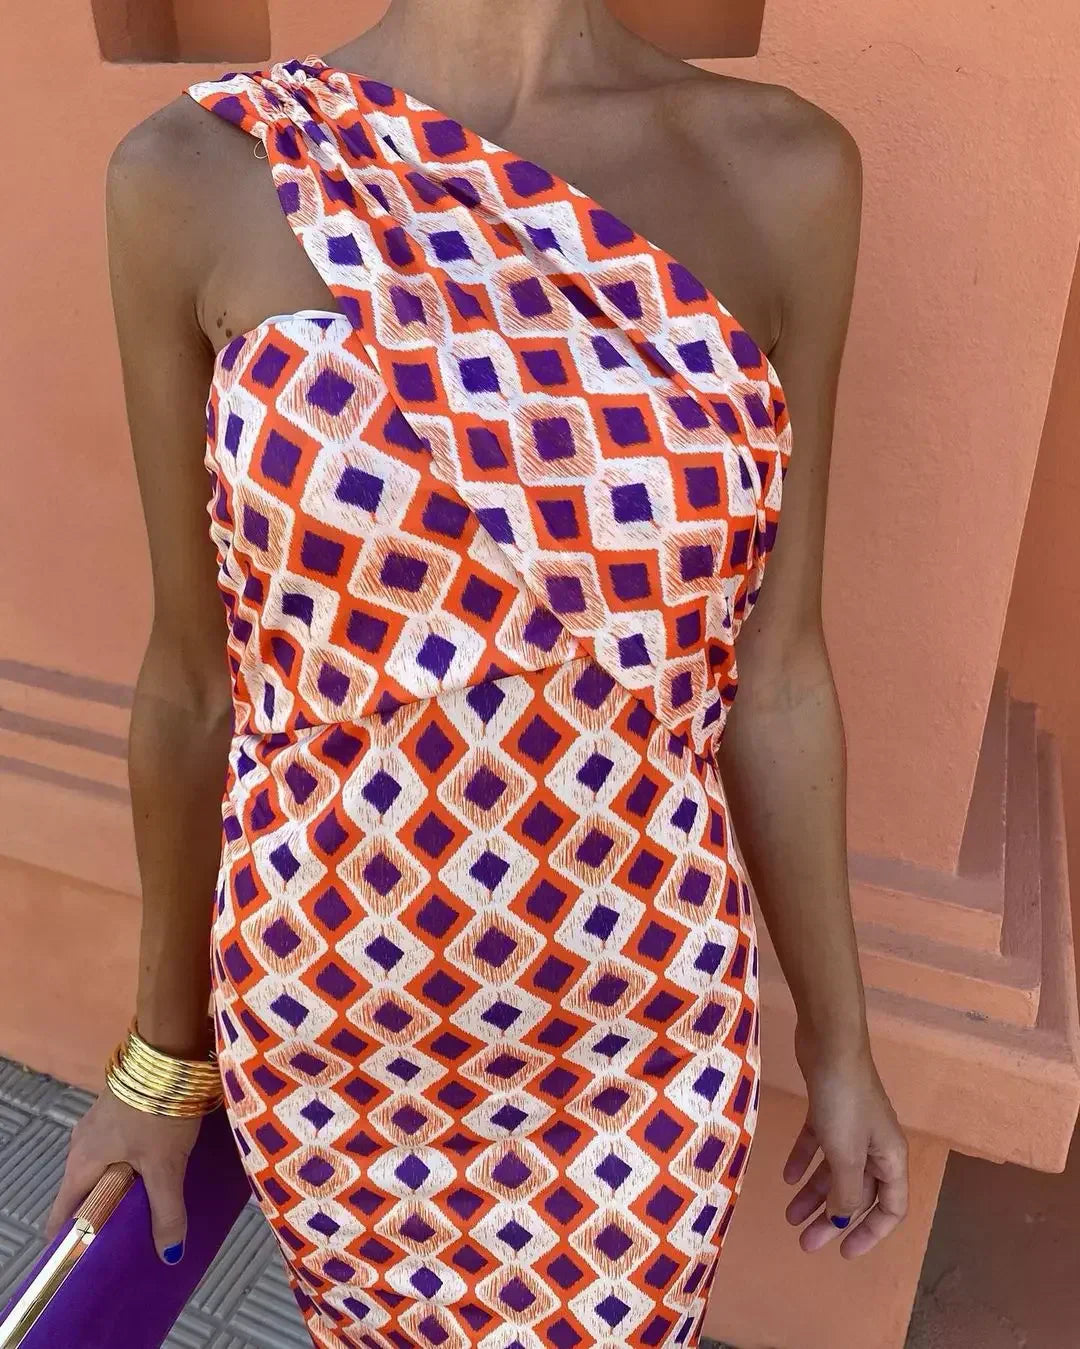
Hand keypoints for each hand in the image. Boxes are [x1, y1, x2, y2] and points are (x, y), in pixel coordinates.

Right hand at [44, 1086, 200, 1263]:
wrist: (169, 1051)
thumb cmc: (159, 1111)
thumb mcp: (166, 1165)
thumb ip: (166, 1210)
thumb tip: (169, 1256)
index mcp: (81, 1163)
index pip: (63, 1214)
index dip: (70, 1242)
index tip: (84, 1264)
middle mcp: (82, 1144)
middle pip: (85, 1192)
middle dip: (103, 1216)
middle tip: (125, 1242)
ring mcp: (99, 1123)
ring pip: (104, 1167)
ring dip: (120, 1186)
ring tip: (145, 1208)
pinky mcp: (119, 1108)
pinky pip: (117, 1147)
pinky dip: (131, 1163)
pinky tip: (155, 1167)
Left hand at [783, 1024, 908, 1257]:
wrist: (829, 1042)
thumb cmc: (843, 1100)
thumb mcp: (846, 1153)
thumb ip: (846, 1191)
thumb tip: (842, 1217)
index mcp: (890, 1158)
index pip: (891, 1208)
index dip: (871, 1233)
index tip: (844, 1252)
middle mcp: (875, 1145)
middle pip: (858, 1193)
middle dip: (833, 1219)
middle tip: (805, 1242)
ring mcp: (852, 1126)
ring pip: (835, 1170)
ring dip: (814, 1194)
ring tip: (789, 1216)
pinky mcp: (828, 1108)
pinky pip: (819, 1144)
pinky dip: (805, 1160)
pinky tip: (786, 1176)